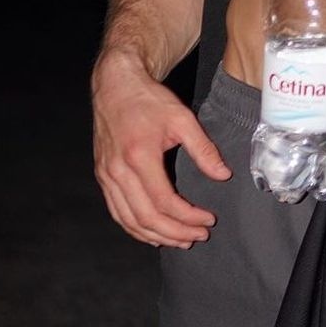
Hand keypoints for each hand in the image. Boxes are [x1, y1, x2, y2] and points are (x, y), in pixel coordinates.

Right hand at [92, 49, 231, 247]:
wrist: (116, 86)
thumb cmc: (149, 100)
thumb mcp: (183, 118)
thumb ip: (203, 149)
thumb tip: (223, 175)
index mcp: (139, 156)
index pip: (164, 202)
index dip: (187, 217)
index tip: (208, 220)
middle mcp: (118, 171)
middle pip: (146, 218)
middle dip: (175, 233)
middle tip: (198, 236)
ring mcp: (106, 176)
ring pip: (129, 220)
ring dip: (155, 236)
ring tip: (180, 240)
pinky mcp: (102, 176)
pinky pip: (117, 212)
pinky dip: (135, 228)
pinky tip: (152, 233)